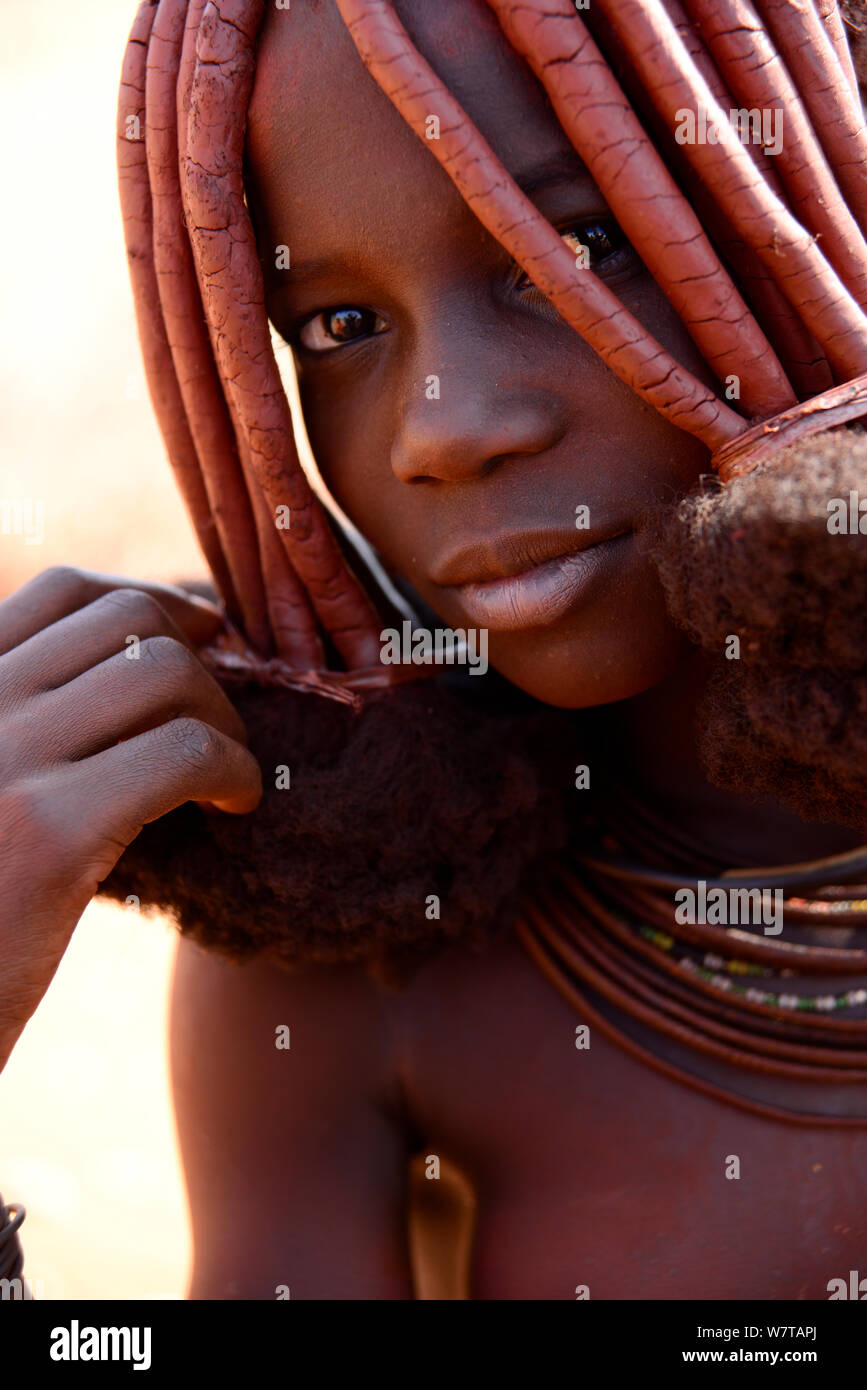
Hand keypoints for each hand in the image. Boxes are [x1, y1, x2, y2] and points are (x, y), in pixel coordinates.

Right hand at [0, 566, 261, 1067]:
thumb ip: (34, 723)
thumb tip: (150, 665)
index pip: (65, 589)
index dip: (157, 602)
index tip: (205, 640)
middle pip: (128, 619)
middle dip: (200, 660)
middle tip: (222, 722)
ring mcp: (4, 756)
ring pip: (165, 671)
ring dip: (222, 715)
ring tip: (227, 773)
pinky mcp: (49, 830)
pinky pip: (184, 750)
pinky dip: (233, 768)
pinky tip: (234, 805)